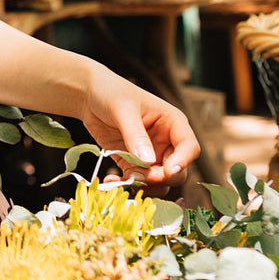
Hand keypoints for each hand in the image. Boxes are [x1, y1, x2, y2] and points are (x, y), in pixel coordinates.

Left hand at [77, 64, 199, 192]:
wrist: (90, 96)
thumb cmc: (112, 93)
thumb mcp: (123, 110)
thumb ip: (135, 135)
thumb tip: (148, 161)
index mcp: (172, 123)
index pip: (189, 147)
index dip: (183, 162)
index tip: (169, 171)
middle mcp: (166, 142)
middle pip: (176, 171)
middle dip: (161, 178)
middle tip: (139, 176)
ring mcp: (151, 155)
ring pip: (159, 181)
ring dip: (145, 186)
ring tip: (124, 180)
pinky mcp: (133, 163)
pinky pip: (138, 181)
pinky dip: (127, 185)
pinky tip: (111, 180)